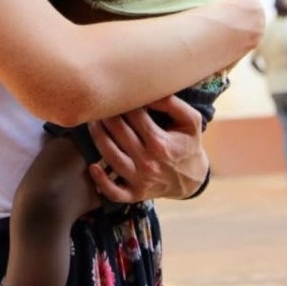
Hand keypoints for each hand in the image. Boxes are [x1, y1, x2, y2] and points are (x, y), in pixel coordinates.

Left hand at [87, 95, 208, 202]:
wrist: (193, 179)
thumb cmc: (187, 143)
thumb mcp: (190, 121)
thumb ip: (171, 103)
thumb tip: (148, 92)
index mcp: (161, 143)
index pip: (134, 115)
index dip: (124, 100)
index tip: (118, 92)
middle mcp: (149, 162)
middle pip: (118, 132)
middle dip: (106, 114)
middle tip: (99, 102)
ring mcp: (141, 180)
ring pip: (110, 156)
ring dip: (97, 136)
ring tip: (93, 121)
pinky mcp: (135, 193)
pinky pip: (114, 192)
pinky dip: (101, 181)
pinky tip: (93, 166)